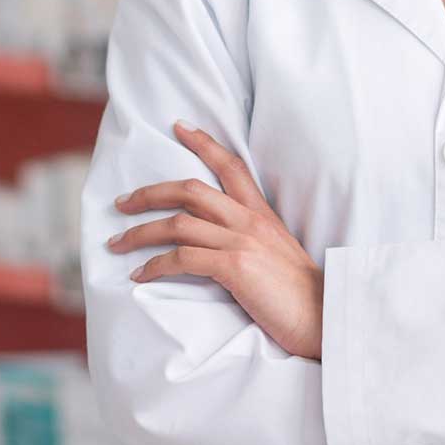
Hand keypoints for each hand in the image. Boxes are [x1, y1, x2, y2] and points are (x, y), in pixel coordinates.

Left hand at [108, 120, 324, 360]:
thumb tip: (222, 244)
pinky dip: (154, 265)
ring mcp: (241, 241)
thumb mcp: (278, 254)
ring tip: (118, 243)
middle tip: (122, 202)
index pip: (231, 165)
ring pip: (177, 224)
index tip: (179, 127)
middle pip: (189, 190)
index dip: (203, 143)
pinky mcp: (234, 267)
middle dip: (149, 193)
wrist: (326, 317)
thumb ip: (252, 240)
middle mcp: (249, 220)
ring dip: (140, 233)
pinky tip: (140, 275)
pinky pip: (181, 259)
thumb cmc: (301, 296)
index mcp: (261, 214)